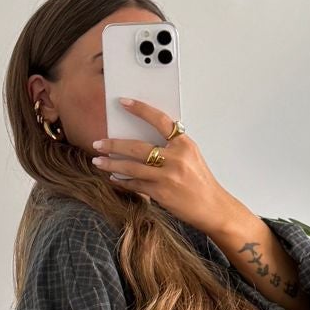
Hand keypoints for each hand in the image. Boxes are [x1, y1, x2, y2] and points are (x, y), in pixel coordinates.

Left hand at [90, 97, 232, 232]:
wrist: (212, 207)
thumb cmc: (200, 181)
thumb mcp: (190, 156)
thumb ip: (171, 145)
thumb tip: (143, 136)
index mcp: (184, 144)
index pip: (160, 120)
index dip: (141, 109)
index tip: (124, 102)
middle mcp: (176, 158)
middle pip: (138, 146)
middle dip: (114, 144)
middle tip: (98, 142)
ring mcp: (167, 177)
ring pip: (132, 167)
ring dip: (111, 163)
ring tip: (97, 160)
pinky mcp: (161, 193)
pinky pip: (135, 184)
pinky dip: (122, 180)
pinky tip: (113, 177)